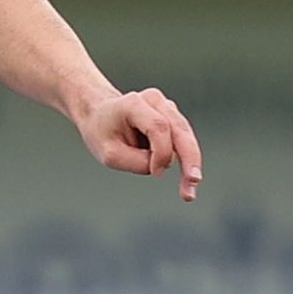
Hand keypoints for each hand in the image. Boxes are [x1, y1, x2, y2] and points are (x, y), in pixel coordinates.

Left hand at [77, 88, 201, 201]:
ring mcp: (166, 108)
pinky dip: (186, 160)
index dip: (161, 152)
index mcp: (134, 104)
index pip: (158, 126)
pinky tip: (185, 179)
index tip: (155, 173)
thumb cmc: (102, 133)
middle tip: (193, 183)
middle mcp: (155, 101)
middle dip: (190, 158)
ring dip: (190, 163)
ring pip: (186, 137)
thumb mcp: (110, 154)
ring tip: (188, 192)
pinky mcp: (172, 120)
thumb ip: (137, 162)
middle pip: (180, 130)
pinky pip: (183, 141)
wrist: (99, 116)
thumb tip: (163, 166)